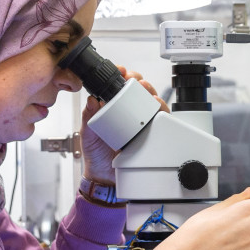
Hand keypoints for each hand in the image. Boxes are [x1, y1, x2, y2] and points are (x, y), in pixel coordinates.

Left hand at [80, 66, 167, 183]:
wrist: (104, 178)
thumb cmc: (96, 155)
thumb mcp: (88, 133)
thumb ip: (88, 117)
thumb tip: (92, 100)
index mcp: (112, 108)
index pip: (118, 86)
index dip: (121, 75)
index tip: (120, 71)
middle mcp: (128, 114)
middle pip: (138, 90)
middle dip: (138, 80)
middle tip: (134, 80)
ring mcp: (141, 123)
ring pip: (151, 101)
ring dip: (151, 91)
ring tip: (146, 89)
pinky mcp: (151, 133)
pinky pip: (160, 119)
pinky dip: (161, 109)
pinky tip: (157, 105)